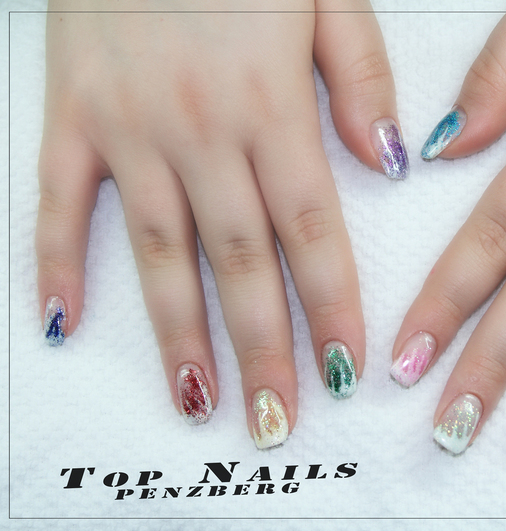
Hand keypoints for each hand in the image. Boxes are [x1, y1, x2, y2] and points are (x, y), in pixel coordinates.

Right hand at [37, 0, 405, 447]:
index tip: (347, 369)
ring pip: (160, 251)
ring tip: (197, 401)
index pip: (311, 230)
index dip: (332, 306)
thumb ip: (360, 77)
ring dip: (179, 332)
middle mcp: (201, 130)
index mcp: (270, 105)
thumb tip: (390, 162)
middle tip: (275, 418)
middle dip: (263, 348)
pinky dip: (57, 263)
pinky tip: (63, 322)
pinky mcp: (70, 115)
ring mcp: (128, 128)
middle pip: (241, 262)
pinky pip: (59, 201)